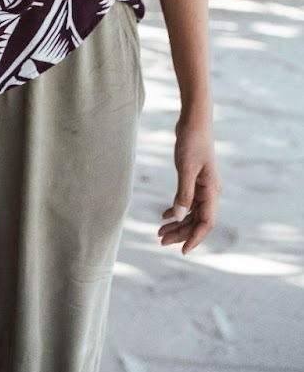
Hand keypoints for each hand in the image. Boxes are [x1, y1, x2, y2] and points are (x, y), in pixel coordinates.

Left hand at [158, 112, 219, 253]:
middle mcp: (210, 192)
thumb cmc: (192, 141)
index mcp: (212, 191)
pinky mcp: (195, 179)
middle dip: (181, 233)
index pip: (206, 223)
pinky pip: (188, 201)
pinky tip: (165, 215)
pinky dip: (177, 210)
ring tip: (160, 232)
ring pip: (192, 213)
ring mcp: (203, 186)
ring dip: (178, 223)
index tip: (183, 251)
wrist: (194, 120)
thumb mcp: (186, 168)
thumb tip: (180, 218)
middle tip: (161, 241)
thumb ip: (183, 194)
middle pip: (197, 221)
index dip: (195, 238)